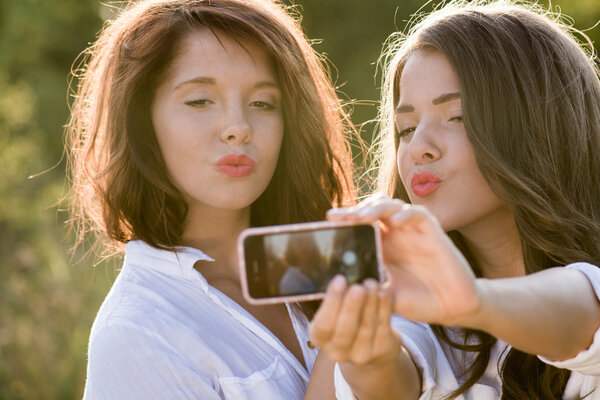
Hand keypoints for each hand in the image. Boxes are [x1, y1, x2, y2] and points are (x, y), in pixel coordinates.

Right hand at [309, 276, 401, 366]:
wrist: (372, 346)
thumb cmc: (348, 319)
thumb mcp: (335, 310)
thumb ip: (335, 294)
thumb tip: (340, 261)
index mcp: (319, 337)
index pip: (323, 324)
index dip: (331, 302)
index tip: (340, 279)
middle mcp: (337, 351)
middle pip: (343, 330)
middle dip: (351, 306)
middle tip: (357, 286)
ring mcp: (360, 354)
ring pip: (365, 328)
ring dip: (369, 304)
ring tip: (372, 283)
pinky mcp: (380, 350)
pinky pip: (382, 328)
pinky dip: (383, 309)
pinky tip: (384, 293)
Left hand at [328, 194, 480, 325]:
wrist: (451, 308)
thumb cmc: (417, 300)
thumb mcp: (385, 295)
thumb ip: (368, 285)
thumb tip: (340, 280)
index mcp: (380, 246)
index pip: (358, 224)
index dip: (345, 219)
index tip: (329, 220)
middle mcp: (394, 234)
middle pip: (371, 209)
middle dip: (355, 210)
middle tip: (341, 217)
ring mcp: (412, 230)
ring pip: (391, 206)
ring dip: (375, 208)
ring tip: (362, 217)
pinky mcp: (432, 231)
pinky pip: (418, 214)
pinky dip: (405, 214)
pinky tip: (395, 222)